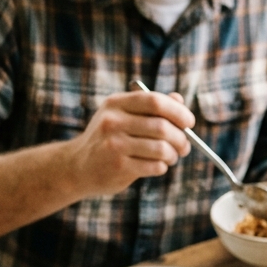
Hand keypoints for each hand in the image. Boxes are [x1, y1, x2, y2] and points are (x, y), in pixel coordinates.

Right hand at [68, 90, 193, 195]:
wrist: (77, 167)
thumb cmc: (108, 140)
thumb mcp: (122, 117)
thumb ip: (149, 108)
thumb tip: (179, 99)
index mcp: (116, 104)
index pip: (155, 101)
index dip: (178, 111)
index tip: (189, 122)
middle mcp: (113, 121)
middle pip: (162, 126)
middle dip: (181, 138)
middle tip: (185, 146)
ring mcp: (114, 144)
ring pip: (161, 148)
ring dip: (173, 155)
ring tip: (171, 157)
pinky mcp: (118, 166)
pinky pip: (154, 166)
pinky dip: (162, 167)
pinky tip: (157, 166)